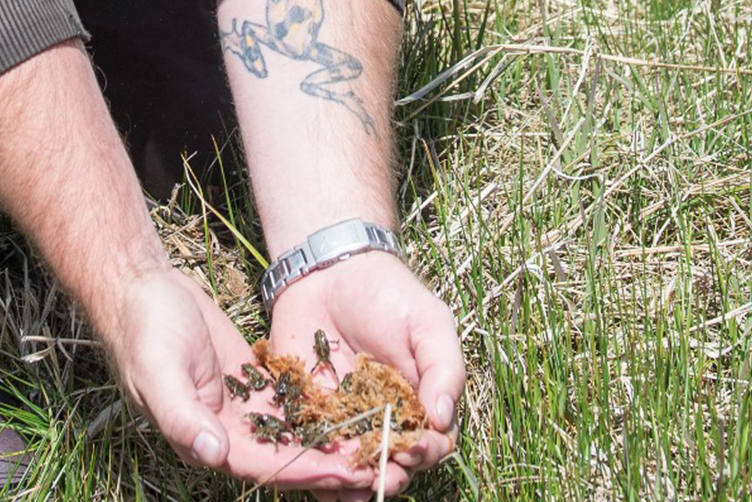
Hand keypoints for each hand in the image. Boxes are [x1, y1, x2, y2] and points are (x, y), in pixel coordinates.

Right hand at [107, 268, 377, 492]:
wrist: (145, 289)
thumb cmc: (145, 330)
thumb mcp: (159, 371)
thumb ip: (183, 416)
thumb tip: (214, 455)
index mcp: (203, 438)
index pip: (260, 465)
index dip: (301, 471)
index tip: (341, 473)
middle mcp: (226, 431)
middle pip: (284, 455)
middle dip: (326, 462)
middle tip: (374, 463)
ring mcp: (241, 405)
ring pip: (292, 432)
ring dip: (328, 439)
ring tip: (372, 441)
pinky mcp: (251, 379)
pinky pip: (289, 400)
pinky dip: (317, 408)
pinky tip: (352, 406)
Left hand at [267, 251, 464, 500]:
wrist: (330, 271)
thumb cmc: (388, 293)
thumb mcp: (428, 322)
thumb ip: (443, 368)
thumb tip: (444, 420)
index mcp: (419, 401)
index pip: (432, 443)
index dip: (427, 452)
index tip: (415, 446)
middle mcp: (385, 420)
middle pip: (394, 466)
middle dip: (391, 475)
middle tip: (383, 472)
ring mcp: (346, 422)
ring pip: (354, 472)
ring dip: (354, 484)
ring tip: (351, 481)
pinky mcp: (308, 417)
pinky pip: (313, 455)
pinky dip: (316, 472)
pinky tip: (318, 473)